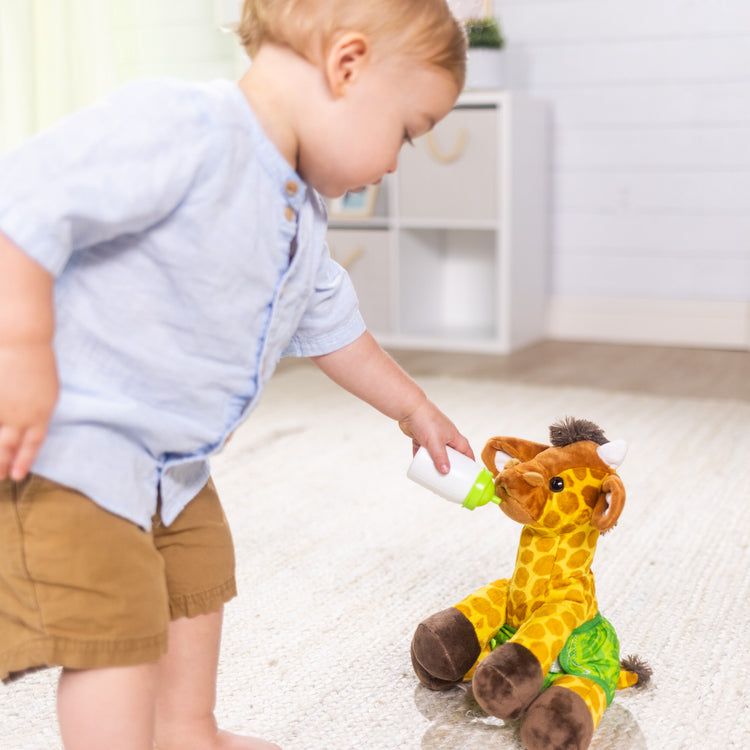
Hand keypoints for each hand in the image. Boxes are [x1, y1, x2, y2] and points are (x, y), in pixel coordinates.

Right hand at [0, 342, 58, 480]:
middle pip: (8, 446)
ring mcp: (2, 408)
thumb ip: (39, 412)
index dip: (24, 460)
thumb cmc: (37, 361)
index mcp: (41, 412)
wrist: (22, 338)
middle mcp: (20, 414)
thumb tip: (31, 429)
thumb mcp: (48, 391)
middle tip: (0, 478)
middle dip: (3, 464)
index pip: (32, 443)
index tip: (18, 475)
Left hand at [398, 398, 473, 473]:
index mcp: (455, 438)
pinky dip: (423, 460)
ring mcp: (434, 438)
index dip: (469, 466)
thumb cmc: (427, 422)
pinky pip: (424, 452)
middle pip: (452, 457)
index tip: (469, 479)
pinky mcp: (422, 438)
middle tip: (449, 483)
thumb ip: (441, 458)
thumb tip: (445, 472)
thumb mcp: (435, 443)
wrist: (410, 409)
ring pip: (437, 455)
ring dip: (435, 465)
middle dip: (451, 469)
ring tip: (435, 479)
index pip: (467, 454)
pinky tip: (421, 469)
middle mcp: (446, 438)